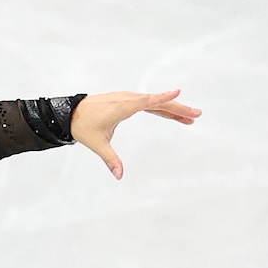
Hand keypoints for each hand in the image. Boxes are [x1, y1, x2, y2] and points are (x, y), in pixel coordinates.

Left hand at [71, 89, 199, 178]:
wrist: (70, 113)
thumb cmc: (83, 126)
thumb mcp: (97, 144)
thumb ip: (110, 159)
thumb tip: (119, 176)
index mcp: (122, 107)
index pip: (147, 101)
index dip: (162, 97)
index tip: (178, 92)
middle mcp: (127, 99)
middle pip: (157, 102)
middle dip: (178, 108)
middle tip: (196, 115)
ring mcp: (128, 98)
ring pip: (155, 102)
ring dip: (173, 109)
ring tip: (190, 118)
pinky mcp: (127, 100)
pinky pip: (149, 103)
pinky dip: (162, 107)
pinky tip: (174, 114)